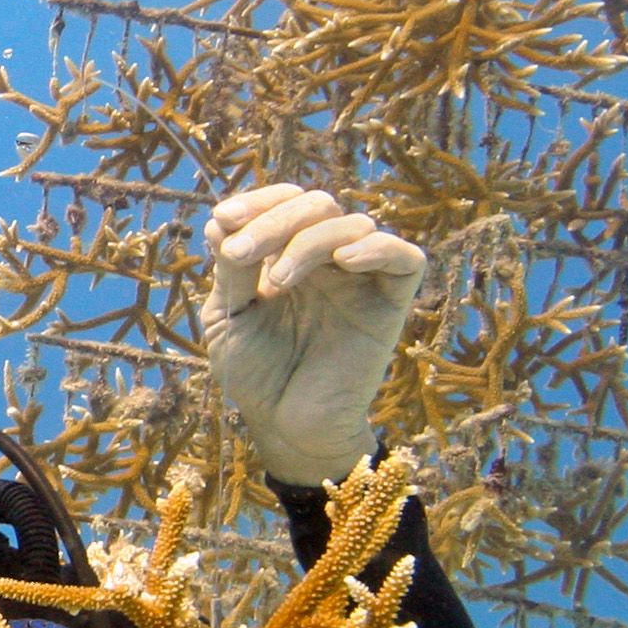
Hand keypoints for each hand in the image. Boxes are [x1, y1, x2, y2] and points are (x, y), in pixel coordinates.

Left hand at [201, 184, 424, 486]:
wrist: (284, 426)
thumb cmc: (255, 374)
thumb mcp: (228, 315)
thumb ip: (231, 269)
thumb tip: (221, 220)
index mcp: (289, 254)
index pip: (286, 202)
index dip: (259, 201)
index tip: (224, 219)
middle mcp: (328, 260)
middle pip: (318, 205)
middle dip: (274, 221)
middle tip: (240, 254)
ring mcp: (361, 279)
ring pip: (353, 224)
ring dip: (307, 242)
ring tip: (275, 283)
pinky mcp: (391, 304)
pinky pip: (405, 259)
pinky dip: (377, 248)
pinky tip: (344, 260)